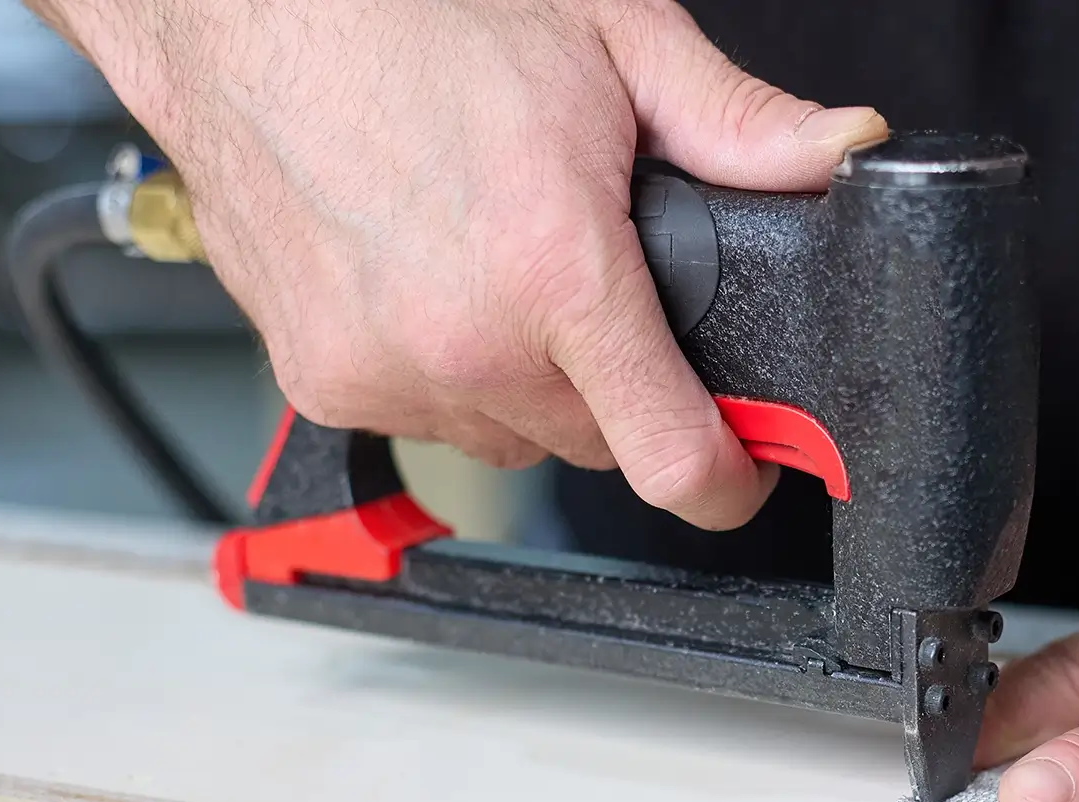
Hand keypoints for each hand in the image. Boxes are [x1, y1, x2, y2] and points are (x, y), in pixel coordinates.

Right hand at [29, 0, 885, 527]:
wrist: (237, 6)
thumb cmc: (404, 10)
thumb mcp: (611, 39)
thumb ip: (739, 124)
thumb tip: (841, 154)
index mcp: (554, 271)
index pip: (674, 458)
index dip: (732, 478)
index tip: (746, 468)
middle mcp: (466, 343)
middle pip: (599, 441)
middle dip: (622, 386)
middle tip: (593, 285)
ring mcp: (386, 372)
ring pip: (513, 435)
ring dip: (530, 380)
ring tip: (498, 266)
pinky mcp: (324, 382)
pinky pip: (430, 417)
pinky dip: (449, 371)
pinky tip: (430, 280)